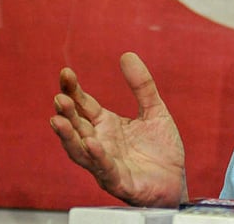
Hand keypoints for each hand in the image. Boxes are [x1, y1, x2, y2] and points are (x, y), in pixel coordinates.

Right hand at [50, 52, 187, 207]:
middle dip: (66, 112)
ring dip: (68, 136)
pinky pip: (103, 167)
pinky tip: (91, 143)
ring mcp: (105, 162)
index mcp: (106, 125)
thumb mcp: (154, 111)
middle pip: (77, 125)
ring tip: (58, 120)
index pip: (84, 105)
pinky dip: (96, 156)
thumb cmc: (160, 149)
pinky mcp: (117, 180)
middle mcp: (100, 142)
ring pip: (79, 149)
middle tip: (59, 97)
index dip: (73, 90)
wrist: (175, 180)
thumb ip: (142, 85)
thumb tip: (127, 54)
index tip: (65, 72)